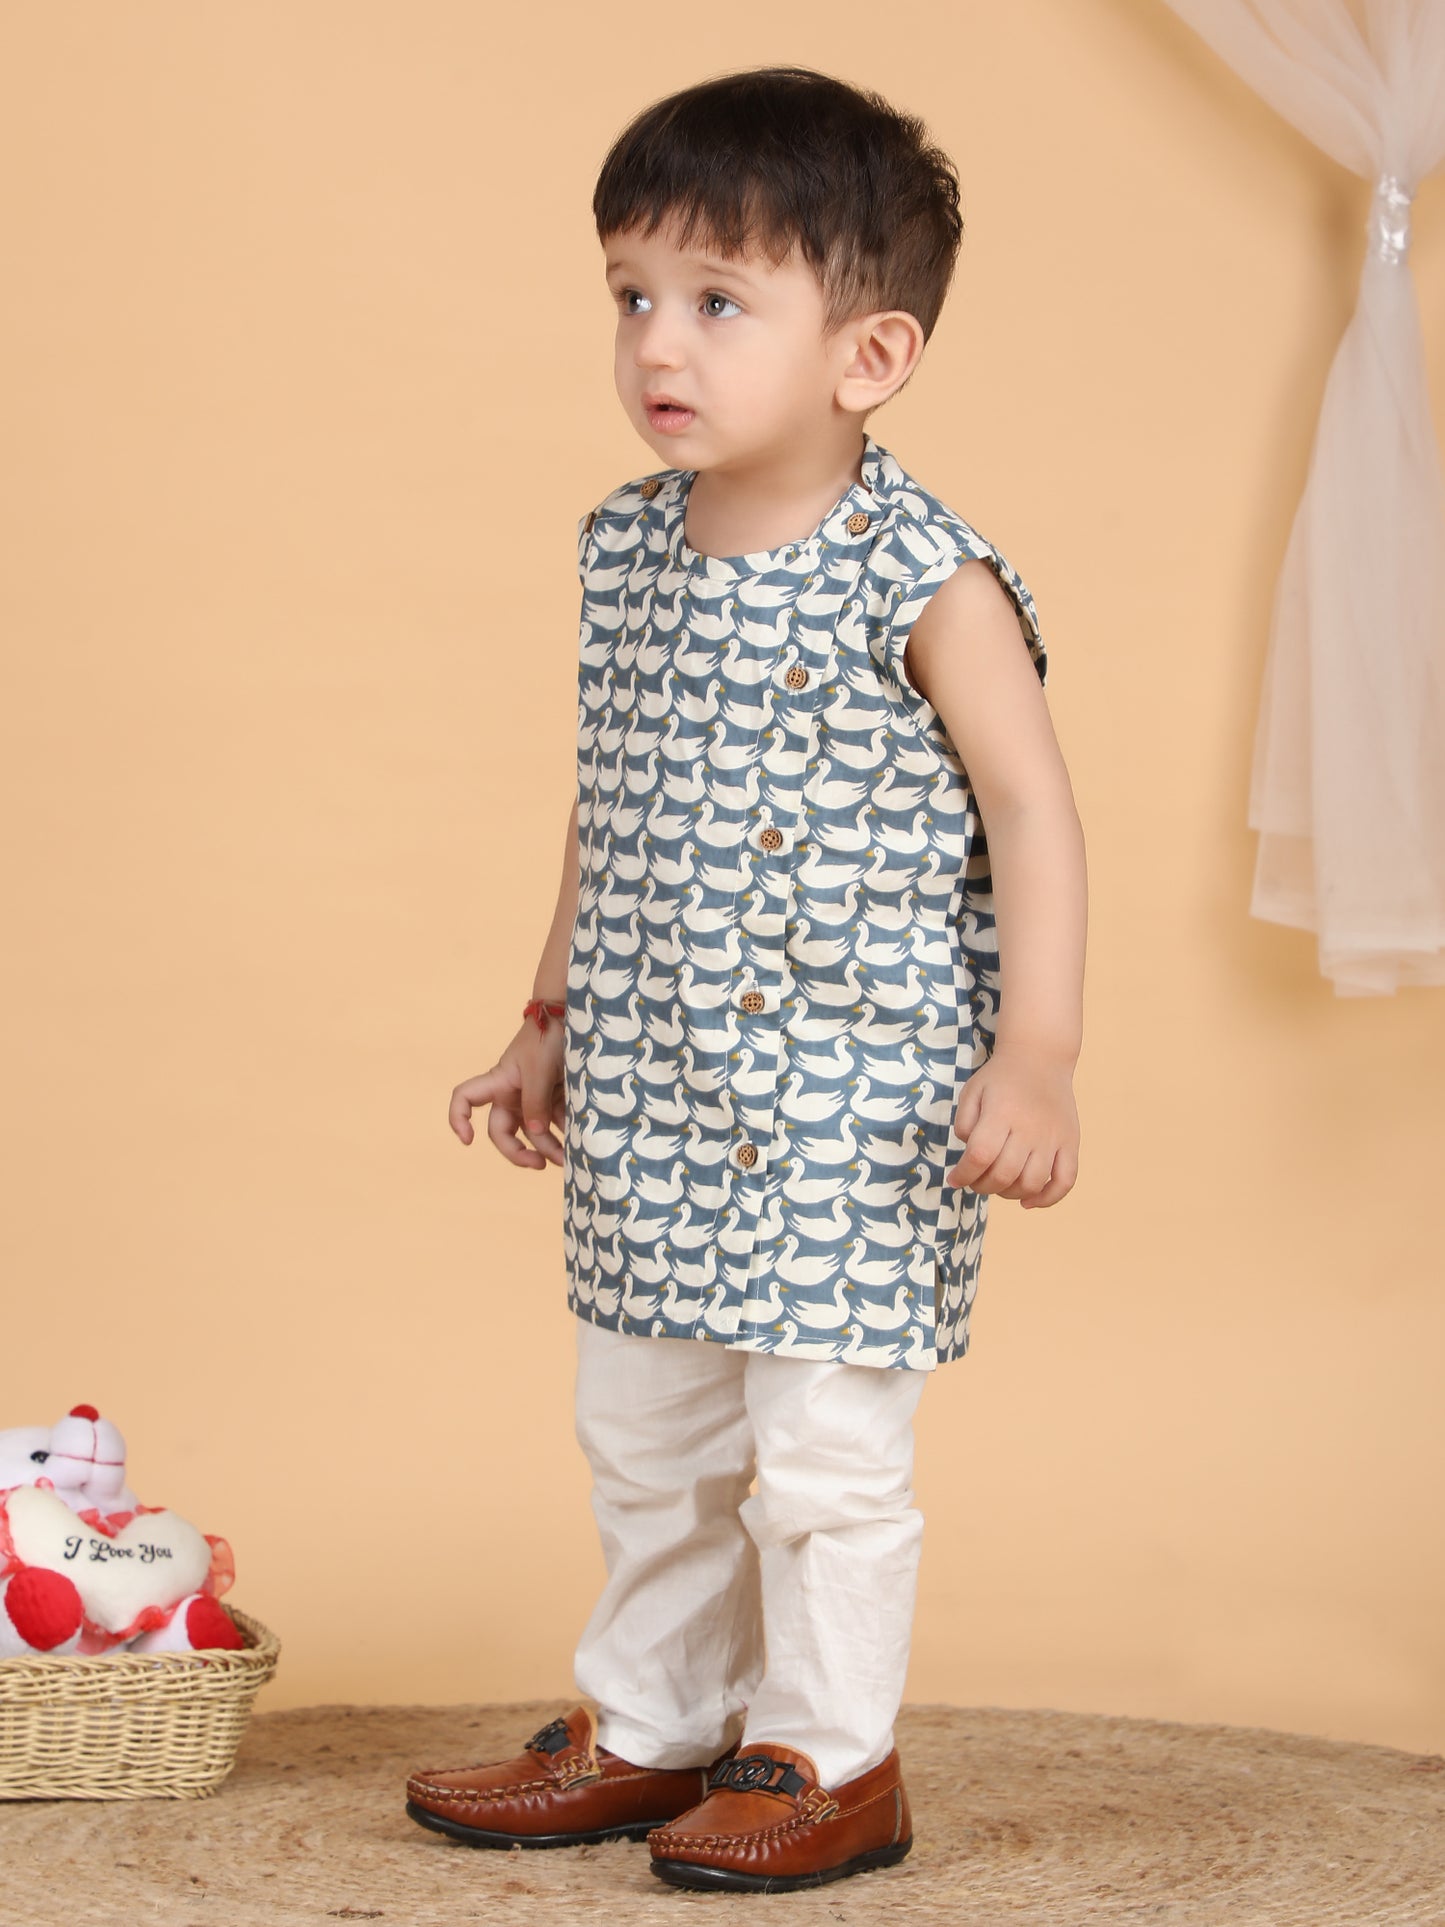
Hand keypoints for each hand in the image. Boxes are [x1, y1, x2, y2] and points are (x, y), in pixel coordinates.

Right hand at [448, 1022, 566, 1169]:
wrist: (573, 1019)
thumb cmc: (548, 1039)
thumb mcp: (539, 1071)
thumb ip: (535, 1104)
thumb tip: (534, 1134)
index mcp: (498, 1083)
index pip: (465, 1099)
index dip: (459, 1119)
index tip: (468, 1140)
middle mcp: (511, 1094)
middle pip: (502, 1132)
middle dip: (518, 1152)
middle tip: (538, 1164)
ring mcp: (533, 1099)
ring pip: (534, 1133)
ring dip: (548, 1148)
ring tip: (567, 1159)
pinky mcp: (554, 1100)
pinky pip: (554, 1124)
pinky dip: (564, 1134)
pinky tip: (579, 1142)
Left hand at [946, 1046, 1078, 1207]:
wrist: (1041, 1058)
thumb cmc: (1001, 1078)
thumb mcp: (972, 1091)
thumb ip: (964, 1123)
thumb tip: (971, 1155)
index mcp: (1001, 1113)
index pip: (980, 1157)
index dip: (963, 1175)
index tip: (954, 1179)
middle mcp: (1029, 1128)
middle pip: (1004, 1175)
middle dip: (982, 1186)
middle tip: (975, 1181)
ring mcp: (1053, 1137)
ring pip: (1032, 1183)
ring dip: (1009, 1194)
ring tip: (998, 1185)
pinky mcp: (1070, 1143)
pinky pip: (1065, 1181)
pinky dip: (1047, 1199)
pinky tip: (1028, 1202)